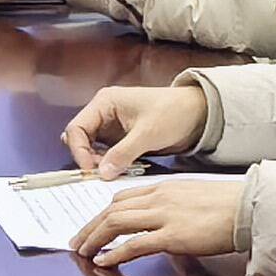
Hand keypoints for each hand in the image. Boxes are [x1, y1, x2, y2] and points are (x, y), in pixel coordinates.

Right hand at [64, 83, 203, 174]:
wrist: (199, 114)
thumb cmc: (174, 112)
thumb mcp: (148, 133)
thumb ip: (123, 153)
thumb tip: (102, 172)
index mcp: (105, 102)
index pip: (76, 128)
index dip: (79, 150)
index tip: (90, 170)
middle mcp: (104, 113)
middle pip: (81, 139)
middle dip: (88, 158)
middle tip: (102, 173)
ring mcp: (112, 126)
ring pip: (92, 149)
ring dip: (100, 163)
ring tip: (114, 171)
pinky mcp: (121, 139)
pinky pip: (107, 154)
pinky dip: (110, 164)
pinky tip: (121, 170)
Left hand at [73, 172, 244, 270]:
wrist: (252, 208)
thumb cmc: (230, 206)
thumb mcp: (193, 198)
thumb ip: (173, 208)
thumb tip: (161, 226)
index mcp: (164, 187)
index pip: (122, 197)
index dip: (102, 213)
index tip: (92, 225)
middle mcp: (159, 198)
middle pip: (112, 209)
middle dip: (90, 226)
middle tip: (77, 241)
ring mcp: (165, 216)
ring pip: (116, 223)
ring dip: (95, 239)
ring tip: (83, 252)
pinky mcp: (173, 236)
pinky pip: (134, 244)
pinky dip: (115, 253)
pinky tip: (103, 261)